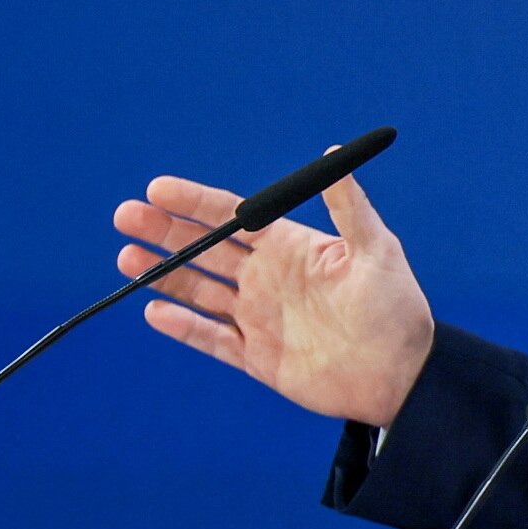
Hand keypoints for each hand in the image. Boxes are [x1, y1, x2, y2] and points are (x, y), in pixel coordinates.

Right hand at [112, 165, 434, 426]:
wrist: (402, 374)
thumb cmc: (396, 306)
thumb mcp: (375, 249)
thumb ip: (349, 205)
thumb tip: (334, 154)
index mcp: (289, 247)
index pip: (232, 216)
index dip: (194, 202)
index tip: (157, 188)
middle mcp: (267, 278)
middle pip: (205, 248)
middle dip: (165, 232)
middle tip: (125, 216)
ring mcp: (259, 318)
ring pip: (199, 290)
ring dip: (163, 273)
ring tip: (125, 256)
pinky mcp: (258, 357)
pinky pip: (211, 339)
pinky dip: (182, 326)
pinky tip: (153, 310)